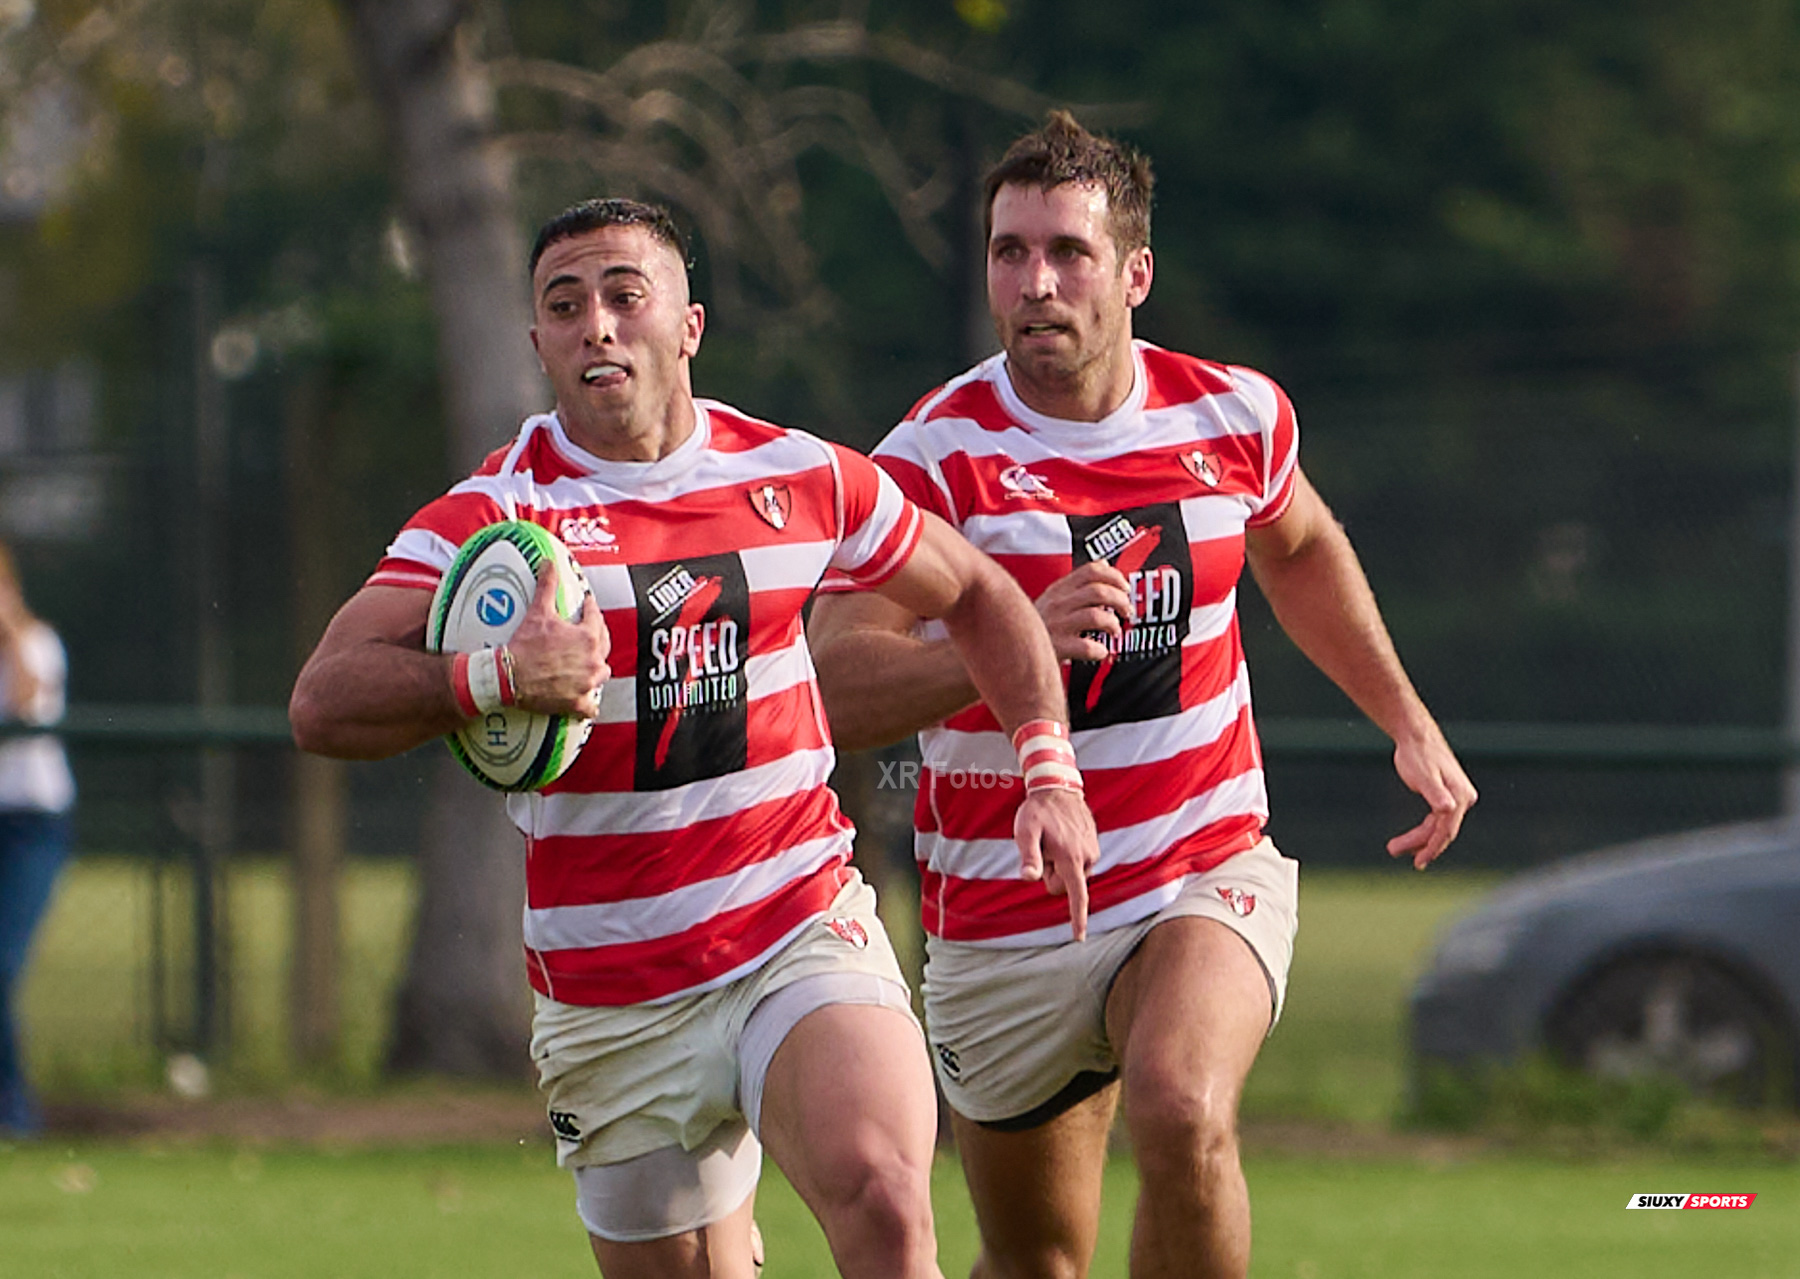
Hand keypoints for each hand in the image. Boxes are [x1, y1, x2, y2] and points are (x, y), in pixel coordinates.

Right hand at [506, 565, 610, 718]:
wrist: (508, 677)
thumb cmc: (524, 646)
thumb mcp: (538, 612)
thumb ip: (547, 586)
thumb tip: (549, 563)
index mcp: (588, 638)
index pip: (596, 619)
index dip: (590, 609)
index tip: (587, 604)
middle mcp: (593, 661)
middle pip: (603, 647)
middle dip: (596, 638)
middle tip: (588, 633)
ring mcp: (587, 684)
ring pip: (601, 675)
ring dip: (595, 669)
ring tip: (587, 664)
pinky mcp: (577, 703)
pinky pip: (591, 706)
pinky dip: (589, 704)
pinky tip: (587, 701)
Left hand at [1014, 787, 1100, 939]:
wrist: (1058, 788)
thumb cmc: (1037, 811)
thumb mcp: (1026, 831)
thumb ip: (1029, 856)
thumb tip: (1029, 878)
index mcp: (1071, 858)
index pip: (1077, 896)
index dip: (1077, 918)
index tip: (1079, 937)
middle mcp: (1087, 858)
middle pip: (1065, 886)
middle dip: (1051, 875)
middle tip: (1042, 849)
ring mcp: (1092, 851)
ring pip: (1071, 875)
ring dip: (1059, 864)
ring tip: (1051, 840)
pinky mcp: (1093, 845)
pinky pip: (1076, 863)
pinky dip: (1066, 856)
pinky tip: (1060, 836)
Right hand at [1034, 562, 1133, 661]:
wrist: (1012, 653)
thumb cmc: (1036, 628)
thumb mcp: (1053, 598)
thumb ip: (1078, 582)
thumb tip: (1104, 564)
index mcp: (1058, 590)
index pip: (1091, 571)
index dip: (1114, 577)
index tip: (1125, 587)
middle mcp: (1057, 604)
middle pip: (1098, 591)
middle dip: (1120, 600)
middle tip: (1126, 611)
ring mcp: (1056, 625)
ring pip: (1096, 616)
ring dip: (1113, 623)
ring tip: (1114, 631)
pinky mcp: (1057, 648)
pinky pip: (1087, 646)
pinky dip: (1100, 650)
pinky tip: (1101, 652)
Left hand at [1386, 726, 1477, 868]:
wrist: (1416, 735)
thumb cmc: (1418, 754)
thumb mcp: (1423, 776)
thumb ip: (1436, 793)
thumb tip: (1449, 808)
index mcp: (1460, 796)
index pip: (1446, 830)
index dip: (1432, 848)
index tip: (1418, 861)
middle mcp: (1463, 798)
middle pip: (1442, 831)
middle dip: (1420, 845)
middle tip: (1394, 851)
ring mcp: (1456, 797)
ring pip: (1437, 827)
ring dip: (1418, 839)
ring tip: (1395, 848)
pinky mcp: (1447, 796)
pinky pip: (1435, 820)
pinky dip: (1423, 830)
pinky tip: (1411, 839)